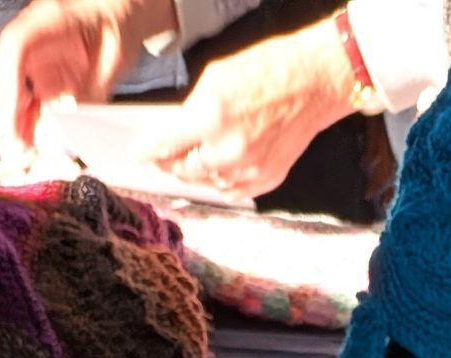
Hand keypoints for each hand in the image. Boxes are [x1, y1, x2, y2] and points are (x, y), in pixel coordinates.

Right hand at [0, 0, 173, 144]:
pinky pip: (22, 91)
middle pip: (2, 64)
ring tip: (25, 142)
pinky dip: (22, 113)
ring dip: (11, 112)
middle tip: (20, 138)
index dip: (11, 80)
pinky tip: (29, 134)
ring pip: (7, 80)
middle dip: (6, 102)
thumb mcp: (116, 57)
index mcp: (51, 21)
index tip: (16, 112)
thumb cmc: (116, 28)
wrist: (116, 16)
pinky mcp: (39, 67)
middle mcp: (33, 33)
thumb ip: (96, 86)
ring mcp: (33, 51)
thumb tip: (77, 119)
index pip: (17, 47)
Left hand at [140, 20, 356, 199]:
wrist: (314, 83)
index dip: (145, 151)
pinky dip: (218, 183)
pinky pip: (231, 192)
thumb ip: (190, 111)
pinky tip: (216, 169)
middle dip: (169, 162)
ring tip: (190, 159)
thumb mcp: (215, 77)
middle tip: (162, 156)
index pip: (164, 144)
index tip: (136, 154)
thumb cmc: (267, 71)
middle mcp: (229, 151)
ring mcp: (250, 171)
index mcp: (211, 118)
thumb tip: (173, 132)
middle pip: (183, 170)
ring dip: (194, 173)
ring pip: (206, 185)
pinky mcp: (267, 180)